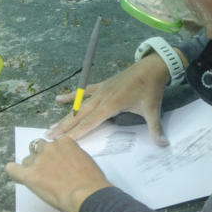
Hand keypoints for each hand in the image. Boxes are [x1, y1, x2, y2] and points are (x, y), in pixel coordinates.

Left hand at [5, 137, 111, 211]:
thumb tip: (68, 165)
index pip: (53, 144)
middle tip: (48, 173)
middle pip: (38, 149)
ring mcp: (38, 160)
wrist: (87, 195)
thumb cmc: (93, 182)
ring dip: (31, 168)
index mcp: (65, 142)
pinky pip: (13, 169)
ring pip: (27, 160)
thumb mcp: (87, 162)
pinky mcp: (29, 175)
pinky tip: (16, 175)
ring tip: (40, 181)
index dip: (53, 155)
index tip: (56, 164)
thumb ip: (73, 158)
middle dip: (41, 159)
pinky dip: (13, 171)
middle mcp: (50, 147)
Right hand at [48, 52, 183, 145]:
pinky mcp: (103, 85)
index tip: (64, 143)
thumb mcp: (153, 110)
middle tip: (48, 137)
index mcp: (111, 105)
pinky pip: (84, 92)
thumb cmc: (151, 89)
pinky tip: (58, 99)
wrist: (152, 67)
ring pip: (79, 106)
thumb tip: (163, 145)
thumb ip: (155, 129)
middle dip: (64, 127)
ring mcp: (101, 90)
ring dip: (65, 116)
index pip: (90, 123)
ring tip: (51, 126)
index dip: (76, 133)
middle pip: (79, 115)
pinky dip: (72, 96)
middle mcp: (102, 98)